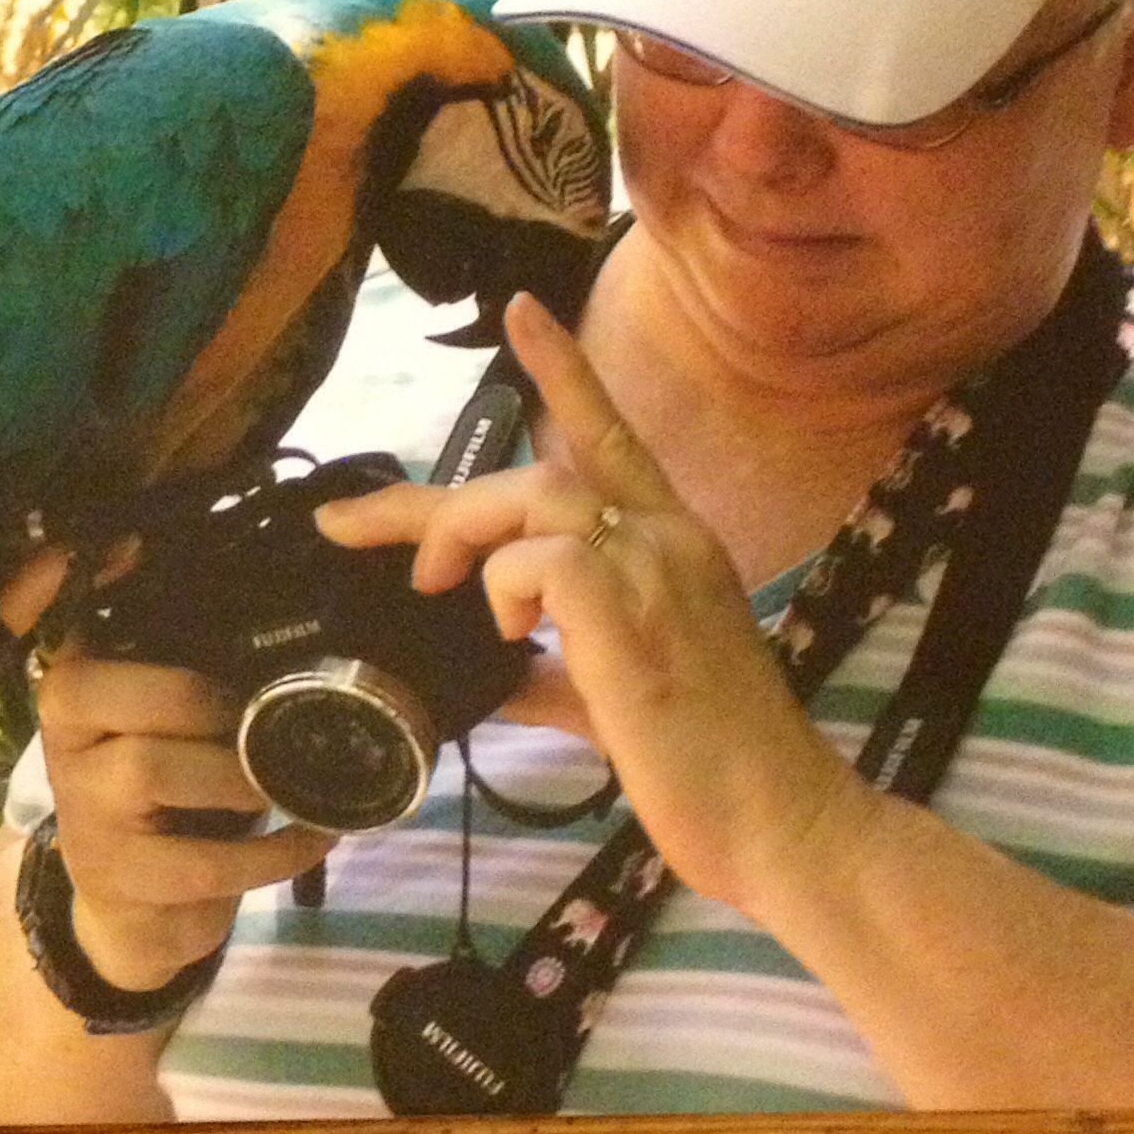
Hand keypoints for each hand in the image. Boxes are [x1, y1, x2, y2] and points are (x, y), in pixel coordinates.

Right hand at [0, 549, 337, 991]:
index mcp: (74, 683)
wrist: (132, 910)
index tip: (130, 546)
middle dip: (204, 700)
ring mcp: (82, 811)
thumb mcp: (161, 718)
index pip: (73, 623)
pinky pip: (203, 861)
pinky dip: (274, 850)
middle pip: (114, 693)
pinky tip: (314, 835)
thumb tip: (229, 575)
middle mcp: (62, 738)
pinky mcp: (118, 878)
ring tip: (290, 781)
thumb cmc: (163, 790)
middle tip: (266, 718)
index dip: (76, 585)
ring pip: (148, 768)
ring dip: (237, 775)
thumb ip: (182, 658)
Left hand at [314, 291, 878, 915]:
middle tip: (353, 529)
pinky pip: (543, 558)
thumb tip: (494, 672)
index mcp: (673, 544)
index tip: (520, 310)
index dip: (563, 369)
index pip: (612, 434)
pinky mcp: (634, 613)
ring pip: (535, 494)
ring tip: (443, 596)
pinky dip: (506, 588)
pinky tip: (515, 635)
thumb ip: (554, 668)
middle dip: (432, 503)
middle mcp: (671, 536)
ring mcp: (657, 568)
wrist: (779, 823)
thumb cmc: (711, 764)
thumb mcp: (617, 698)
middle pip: (539, 468)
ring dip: (466, 539)